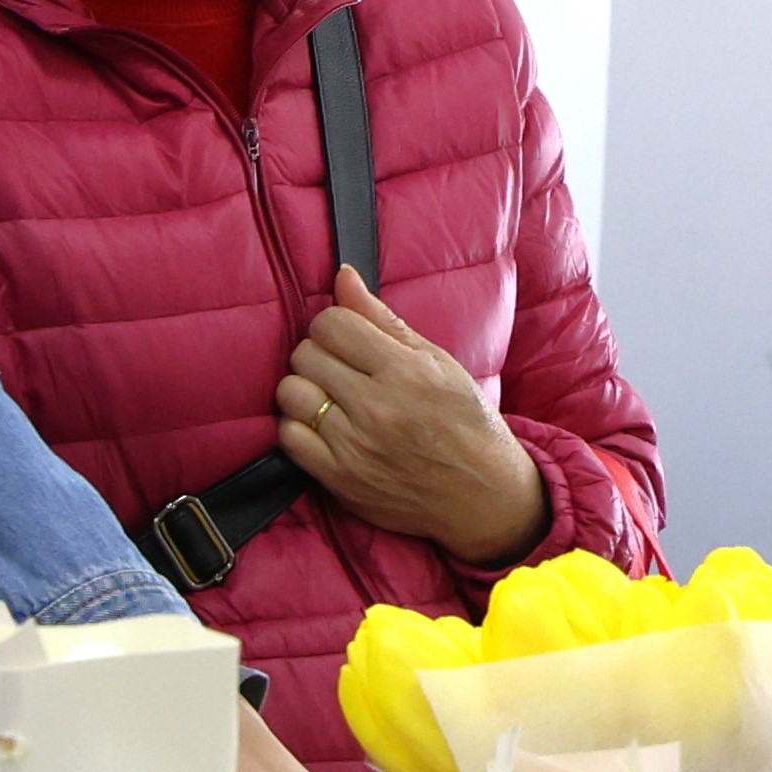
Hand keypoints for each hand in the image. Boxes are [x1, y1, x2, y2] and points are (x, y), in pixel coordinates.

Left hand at [275, 268, 550, 566]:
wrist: (482, 495)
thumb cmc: (466, 423)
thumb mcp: (437, 361)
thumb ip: (383, 320)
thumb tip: (343, 277)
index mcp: (405, 371)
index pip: (331, 323)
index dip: (333, 325)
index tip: (346, 338)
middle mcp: (377, 408)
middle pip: (306, 355)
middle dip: (318, 354)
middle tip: (340, 368)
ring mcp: (355, 447)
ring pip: (291, 393)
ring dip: (304, 389)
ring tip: (328, 396)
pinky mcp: (340, 479)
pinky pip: (289, 438)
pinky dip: (298, 427)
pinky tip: (322, 425)